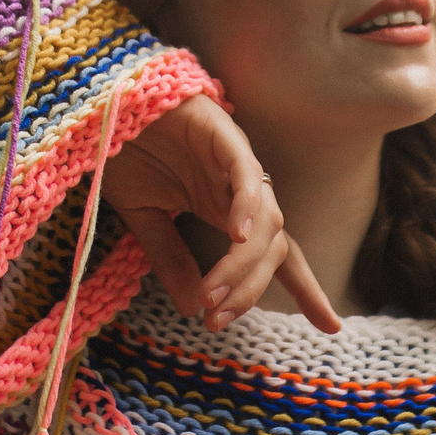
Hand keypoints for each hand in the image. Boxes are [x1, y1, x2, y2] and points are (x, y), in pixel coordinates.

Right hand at [101, 94, 340, 333]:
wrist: (103, 107)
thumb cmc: (128, 156)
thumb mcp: (149, 221)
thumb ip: (172, 261)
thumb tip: (196, 309)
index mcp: (230, 209)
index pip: (280, 255)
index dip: (306, 289)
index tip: (331, 326)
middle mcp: (242, 188)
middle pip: (274, 247)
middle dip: (252, 288)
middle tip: (219, 318)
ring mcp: (236, 161)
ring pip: (266, 219)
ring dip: (243, 263)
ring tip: (214, 292)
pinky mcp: (223, 134)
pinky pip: (246, 174)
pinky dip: (247, 206)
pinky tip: (237, 236)